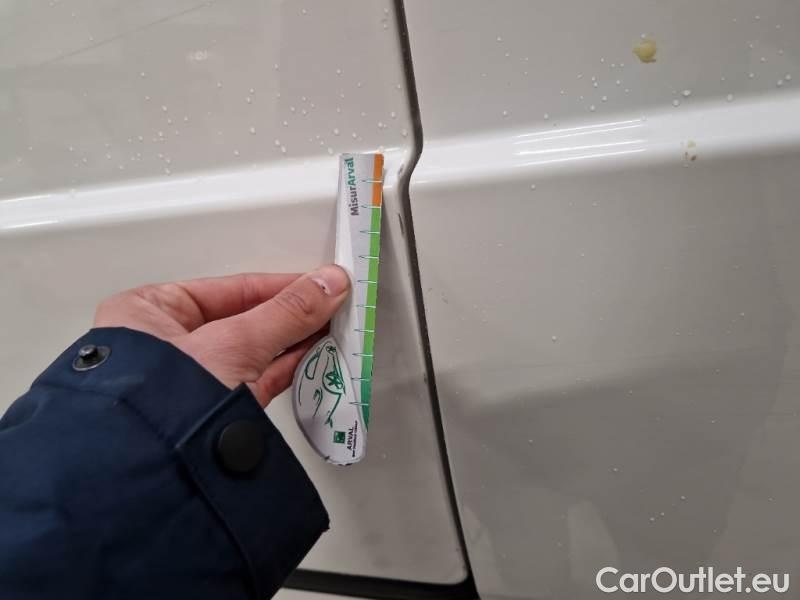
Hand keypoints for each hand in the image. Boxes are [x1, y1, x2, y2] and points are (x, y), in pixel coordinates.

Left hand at [94, 265, 349, 406]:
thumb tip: (328, 284)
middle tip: (333, 306)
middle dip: (291, 315)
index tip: (319, 284)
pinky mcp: (215, 411)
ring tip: (333, 329)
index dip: (279, 286)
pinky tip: (317, 355)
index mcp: (150, 312)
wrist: (156, 470)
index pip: (228, 289)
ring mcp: (192, 380)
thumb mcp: (233, 342)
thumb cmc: (164, 399)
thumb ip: (286, 312)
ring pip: (254, 351)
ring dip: (295, 340)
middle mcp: (167, 344)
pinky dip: (289, 367)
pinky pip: (259, 379)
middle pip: (244, 319)